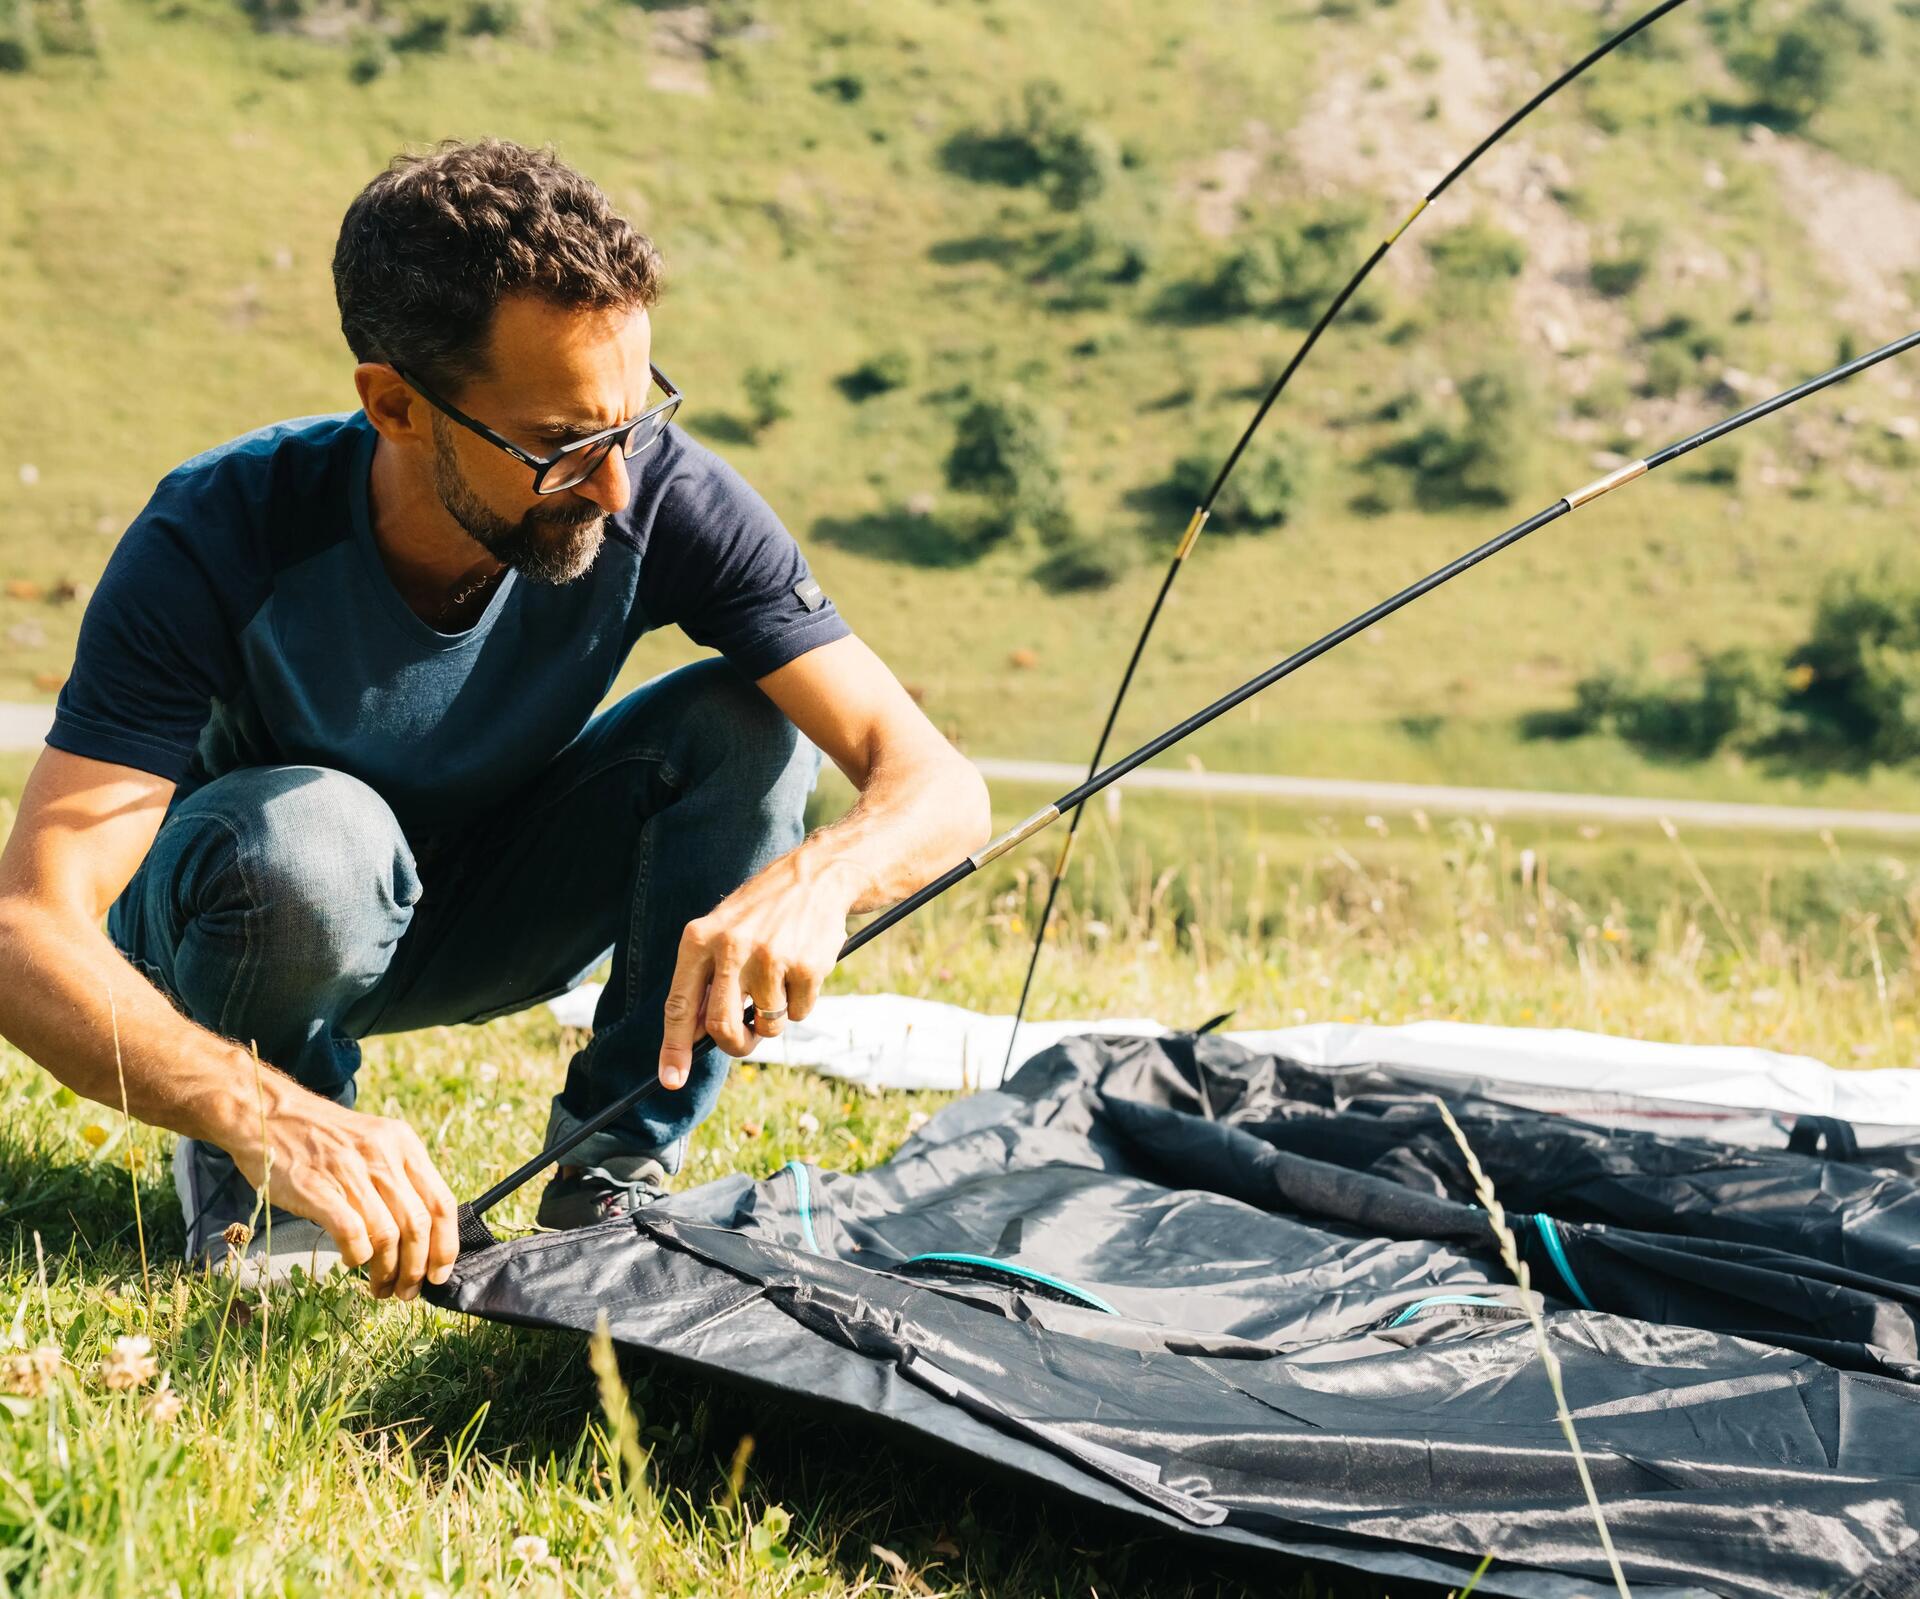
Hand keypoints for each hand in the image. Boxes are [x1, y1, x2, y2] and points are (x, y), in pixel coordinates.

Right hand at [226, 1087, 458, 1299]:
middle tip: (406, 1291)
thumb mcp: (374, 1142)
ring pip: (388, 1235)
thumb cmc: (323, 1138)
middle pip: (418, 1224)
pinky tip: (352, 1261)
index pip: (442, 1201)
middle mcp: (383, 1155)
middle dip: (417, 1268)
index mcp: (404, 1144)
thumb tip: (422, 1236)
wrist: (267, 1115)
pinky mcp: (317, 1189)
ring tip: (380, 1287)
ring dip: (387, 1271)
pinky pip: (352, 1233)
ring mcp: (350, 1171)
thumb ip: (399, 1178)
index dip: (445, 1245)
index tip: (439, 1274)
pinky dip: (358, 1256)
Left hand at [659, 852, 858, 1086]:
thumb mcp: (722, 932)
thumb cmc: (762, 911)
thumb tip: (694, 1035)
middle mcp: (731, 948)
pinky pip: (800, 1012)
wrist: (816, 876)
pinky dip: (802, 1002)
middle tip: (747, 1040)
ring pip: (767, 1024)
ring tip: (781, 982)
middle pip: (721, 1026)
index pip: (678, 1005)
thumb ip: (705, 978)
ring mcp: (770, 959)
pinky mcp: (806, 967)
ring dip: (774, 1018)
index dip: (674, 1048)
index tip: (671, 1080)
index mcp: (700, 939)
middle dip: (736, 1045)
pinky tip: (802, 968)